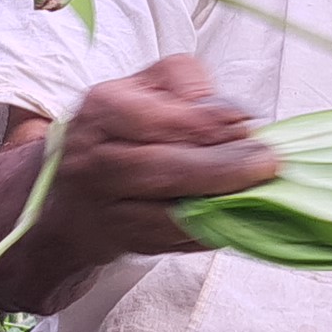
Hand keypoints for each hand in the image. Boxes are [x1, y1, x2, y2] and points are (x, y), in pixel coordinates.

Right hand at [0, 55, 279, 311]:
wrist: (62, 196)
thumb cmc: (117, 130)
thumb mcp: (143, 87)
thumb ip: (186, 87)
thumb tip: (233, 117)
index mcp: (99, 112)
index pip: (152, 118)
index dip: (203, 122)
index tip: (246, 123)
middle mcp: (94, 163)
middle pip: (161, 169)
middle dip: (221, 168)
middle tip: (269, 163)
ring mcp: (105, 210)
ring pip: (167, 214)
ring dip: (221, 205)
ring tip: (263, 190)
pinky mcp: (125, 244)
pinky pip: (175, 242)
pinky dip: (212, 231)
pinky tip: (244, 218)